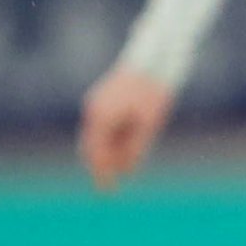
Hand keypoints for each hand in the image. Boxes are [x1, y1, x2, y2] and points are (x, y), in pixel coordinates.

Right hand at [79, 66, 175, 189]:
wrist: (155, 56)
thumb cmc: (153, 91)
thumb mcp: (150, 124)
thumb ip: (136, 148)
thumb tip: (127, 171)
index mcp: (101, 118)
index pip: (95, 154)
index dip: (101, 174)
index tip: (109, 190)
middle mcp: (93, 109)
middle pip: (91, 146)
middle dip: (101, 165)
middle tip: (110, 184)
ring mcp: (96, 100)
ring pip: (95, 134)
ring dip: (106, 151)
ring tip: (121, 166)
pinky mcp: (103, 95)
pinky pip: (101, 122)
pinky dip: (109, 137)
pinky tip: (123, 145)